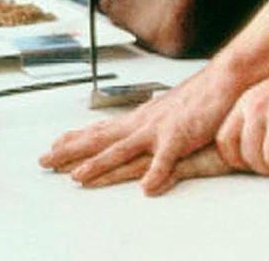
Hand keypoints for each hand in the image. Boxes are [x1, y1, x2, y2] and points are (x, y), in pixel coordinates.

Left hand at [39, 68, 239, 194]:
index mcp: (140, 118)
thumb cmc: (199, 97)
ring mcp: (159, 130)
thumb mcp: (167, 111)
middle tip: (44, 161)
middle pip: (100, 139)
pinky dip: (156, 173)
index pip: (101, 130)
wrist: (223, 81)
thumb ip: (151, 121)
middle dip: (70, 151)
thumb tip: (139, 123)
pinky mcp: (180, 137)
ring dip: (100, 164)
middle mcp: (142, 123)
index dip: (76, 138)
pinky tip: (147, 188)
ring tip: (79, 177)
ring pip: (123, 149)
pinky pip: (166, 159)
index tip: (54, 145)